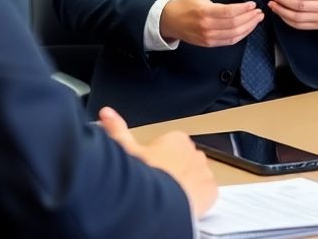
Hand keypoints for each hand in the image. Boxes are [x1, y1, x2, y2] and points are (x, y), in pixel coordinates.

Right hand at [98, 107, 217, 217]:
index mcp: (177, 140)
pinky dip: (197, 198)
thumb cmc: (141, 176)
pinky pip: (205, 193)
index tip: (149, 170)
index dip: (157, 159)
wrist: (155, 204)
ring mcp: (205, 171)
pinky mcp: (211, 191)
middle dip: (173, 170)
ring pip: (196, 177)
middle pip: (184, 161)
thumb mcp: (125, 150)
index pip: (170, 146)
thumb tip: (106, 113)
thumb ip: (117, 130)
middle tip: (157, 184)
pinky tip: (181, 203)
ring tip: (168, 197)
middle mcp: (195, 152)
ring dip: (186, 184)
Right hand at [160, 0, 263, 47]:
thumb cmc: (186, 4)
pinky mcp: (209, 43)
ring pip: (234, 34)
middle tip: (259, 12)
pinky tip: (248, 28)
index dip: (243, 9)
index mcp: (205, 11)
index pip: (229, 12)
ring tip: (257, 19)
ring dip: (248, 27)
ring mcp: (208, 37)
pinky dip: (241, 35)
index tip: (253, 4)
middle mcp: (207, 26)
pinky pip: (229, 41)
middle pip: (234, 24)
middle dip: (250, 18)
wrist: (171, 21)